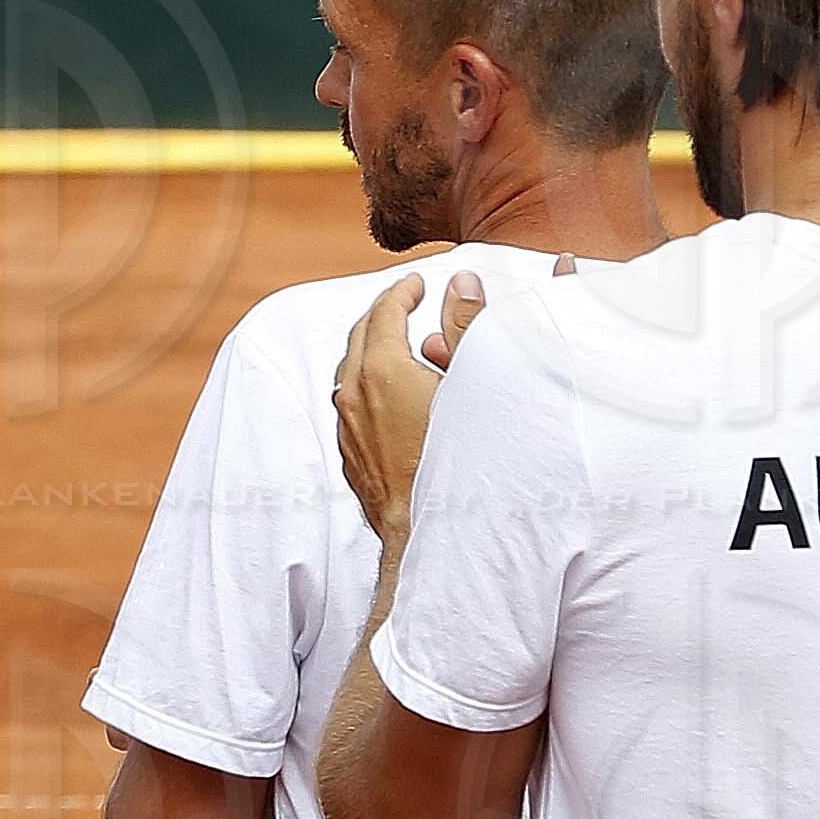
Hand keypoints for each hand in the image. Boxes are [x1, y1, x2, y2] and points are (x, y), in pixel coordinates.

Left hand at [330, 268, 489, 542]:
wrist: (427, 534)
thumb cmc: (458, 464)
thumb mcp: (472, 387)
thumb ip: (467, 329)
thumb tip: (462, 284)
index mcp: (381, 370)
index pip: (384, 311)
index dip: (403, 291)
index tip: (418, 284)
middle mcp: (354, 394)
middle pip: (360, 335)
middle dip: (383, 313)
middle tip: (405, 303)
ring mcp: (347, 426)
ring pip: (350, 370)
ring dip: (371, 348)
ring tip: (397, 343)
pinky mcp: (349, 453)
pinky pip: (350, 404)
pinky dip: (366, 384)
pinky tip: (389, 393)